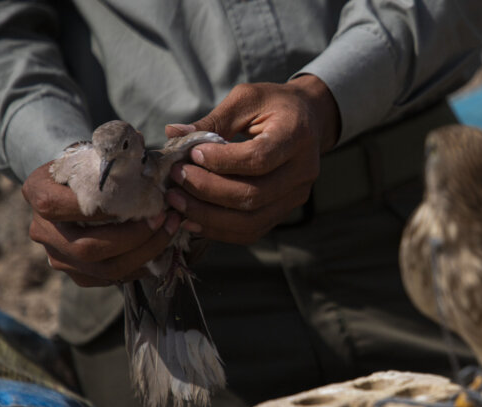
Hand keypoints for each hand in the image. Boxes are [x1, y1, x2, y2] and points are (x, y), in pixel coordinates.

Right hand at [21, 161, 180, 286]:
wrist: (82, 188)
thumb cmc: (93, 167)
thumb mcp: (97, 153)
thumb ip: (115, 152)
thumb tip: (139, 143)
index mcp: (38, 193)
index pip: (58, 207)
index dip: (100, 210)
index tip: (137, 202)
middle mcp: (42, 230)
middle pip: (88, 248)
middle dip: (134, 237)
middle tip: (164, 219)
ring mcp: (58, 257)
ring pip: (104, 269)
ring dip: (144, 253)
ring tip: (169, 231)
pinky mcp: (78, 274)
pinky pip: (112, 279)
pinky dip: (141, 266)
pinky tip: (160, 248)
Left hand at [164, 74, 340, 243]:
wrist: (309, 120)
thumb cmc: (274, 105)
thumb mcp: (246, 100)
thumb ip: (213, 120)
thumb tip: (172, 133)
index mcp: (296, 135)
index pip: (258, 159)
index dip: (221, 161)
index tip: (192, 154)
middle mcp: (303, 171)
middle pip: (253, 195)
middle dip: (207, 190)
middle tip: (176, 177)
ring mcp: (297, 196)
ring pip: (251, 220)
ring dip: (208, 216)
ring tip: (177, 201)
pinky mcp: (286, 211)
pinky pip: (252, 231)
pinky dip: (220, 230)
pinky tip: (193, 219)